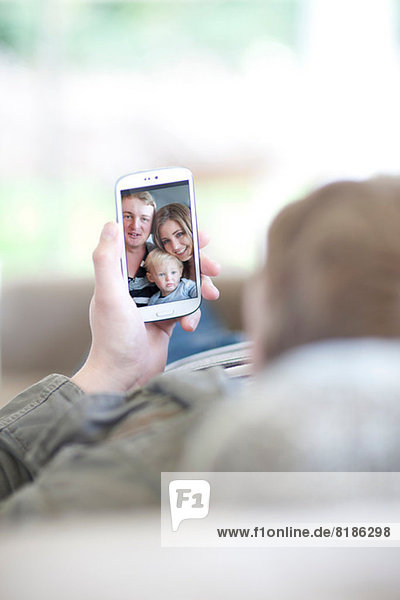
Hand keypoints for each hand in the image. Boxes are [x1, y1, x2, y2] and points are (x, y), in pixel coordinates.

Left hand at [72, 223, 219, 393]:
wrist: (124, 377)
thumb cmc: (112, 339)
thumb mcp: (108, 295)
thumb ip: (107, 260)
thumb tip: (111, 225)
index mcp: (123, 273)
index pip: (148, 243)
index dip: (169, 232)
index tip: (192, 228)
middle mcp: (138, 284)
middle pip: (172, 260)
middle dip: (195, 261)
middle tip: (212, 264)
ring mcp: (153, 301)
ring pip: (184, 282)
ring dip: (200, 285)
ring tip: (212, 293)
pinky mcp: (165, 318)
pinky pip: (186, 307)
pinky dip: (192, 313)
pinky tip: (189, 325)